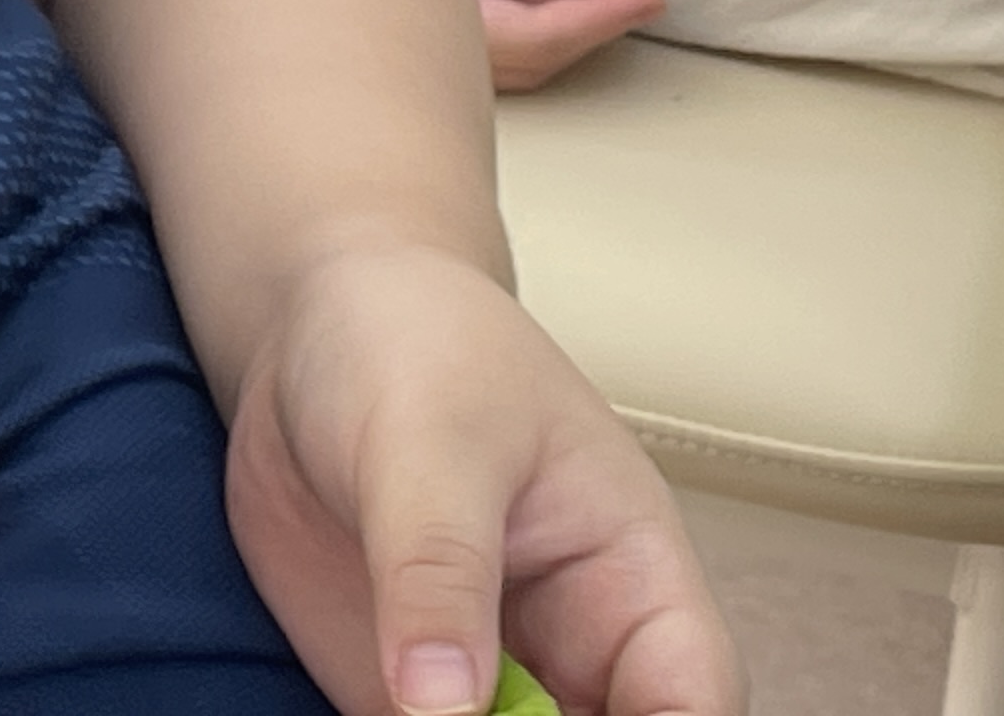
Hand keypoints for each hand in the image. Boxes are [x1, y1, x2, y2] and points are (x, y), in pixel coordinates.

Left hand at [227, 244, 737, 715]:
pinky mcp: (398, 695)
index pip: (689, 704)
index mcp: (632, 581)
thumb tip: (441, 703)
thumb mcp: (432, 442)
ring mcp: (483, 683)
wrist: (315, 326)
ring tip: (404, 713)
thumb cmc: (418, 347)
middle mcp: (571, 652)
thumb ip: (439, 571)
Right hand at [420, 0, 663, 91]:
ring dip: (559, 6)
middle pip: (525, 53)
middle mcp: (418, 49)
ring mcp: (411, 43)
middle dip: (590, 16)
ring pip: (505, 45)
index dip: (597, 16)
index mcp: (419, 24)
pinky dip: (521, 2)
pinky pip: (481, 30)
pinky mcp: (404, 26)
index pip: (533, 37)